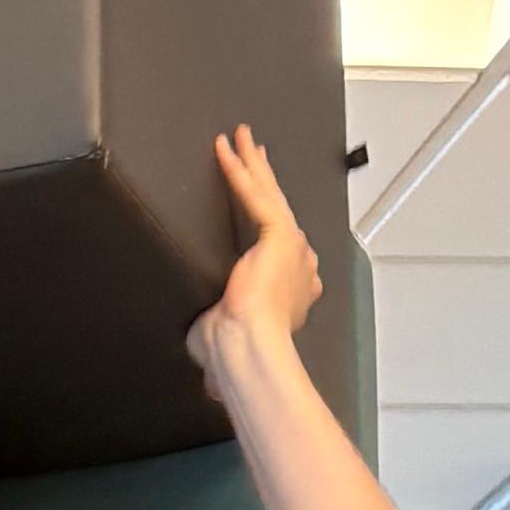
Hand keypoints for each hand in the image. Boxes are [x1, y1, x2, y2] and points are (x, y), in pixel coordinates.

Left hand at [190, 123, 320, 392]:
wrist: (246, 349)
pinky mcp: (277, 235)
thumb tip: (209, 373)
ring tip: (242, 136)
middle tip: (258, 154)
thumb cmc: (237, 356)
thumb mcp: (228, 343)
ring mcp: (292, 248)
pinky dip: (239, 170)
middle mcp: (301, 267)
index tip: (267, 219)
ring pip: (270, 195)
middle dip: (267, 181)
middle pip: (280, 212)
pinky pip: (255, 194)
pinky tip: (226, 147)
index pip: (282, 254)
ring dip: (255, 163)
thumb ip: (222, 339)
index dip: (273, 232)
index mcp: (293, 293)